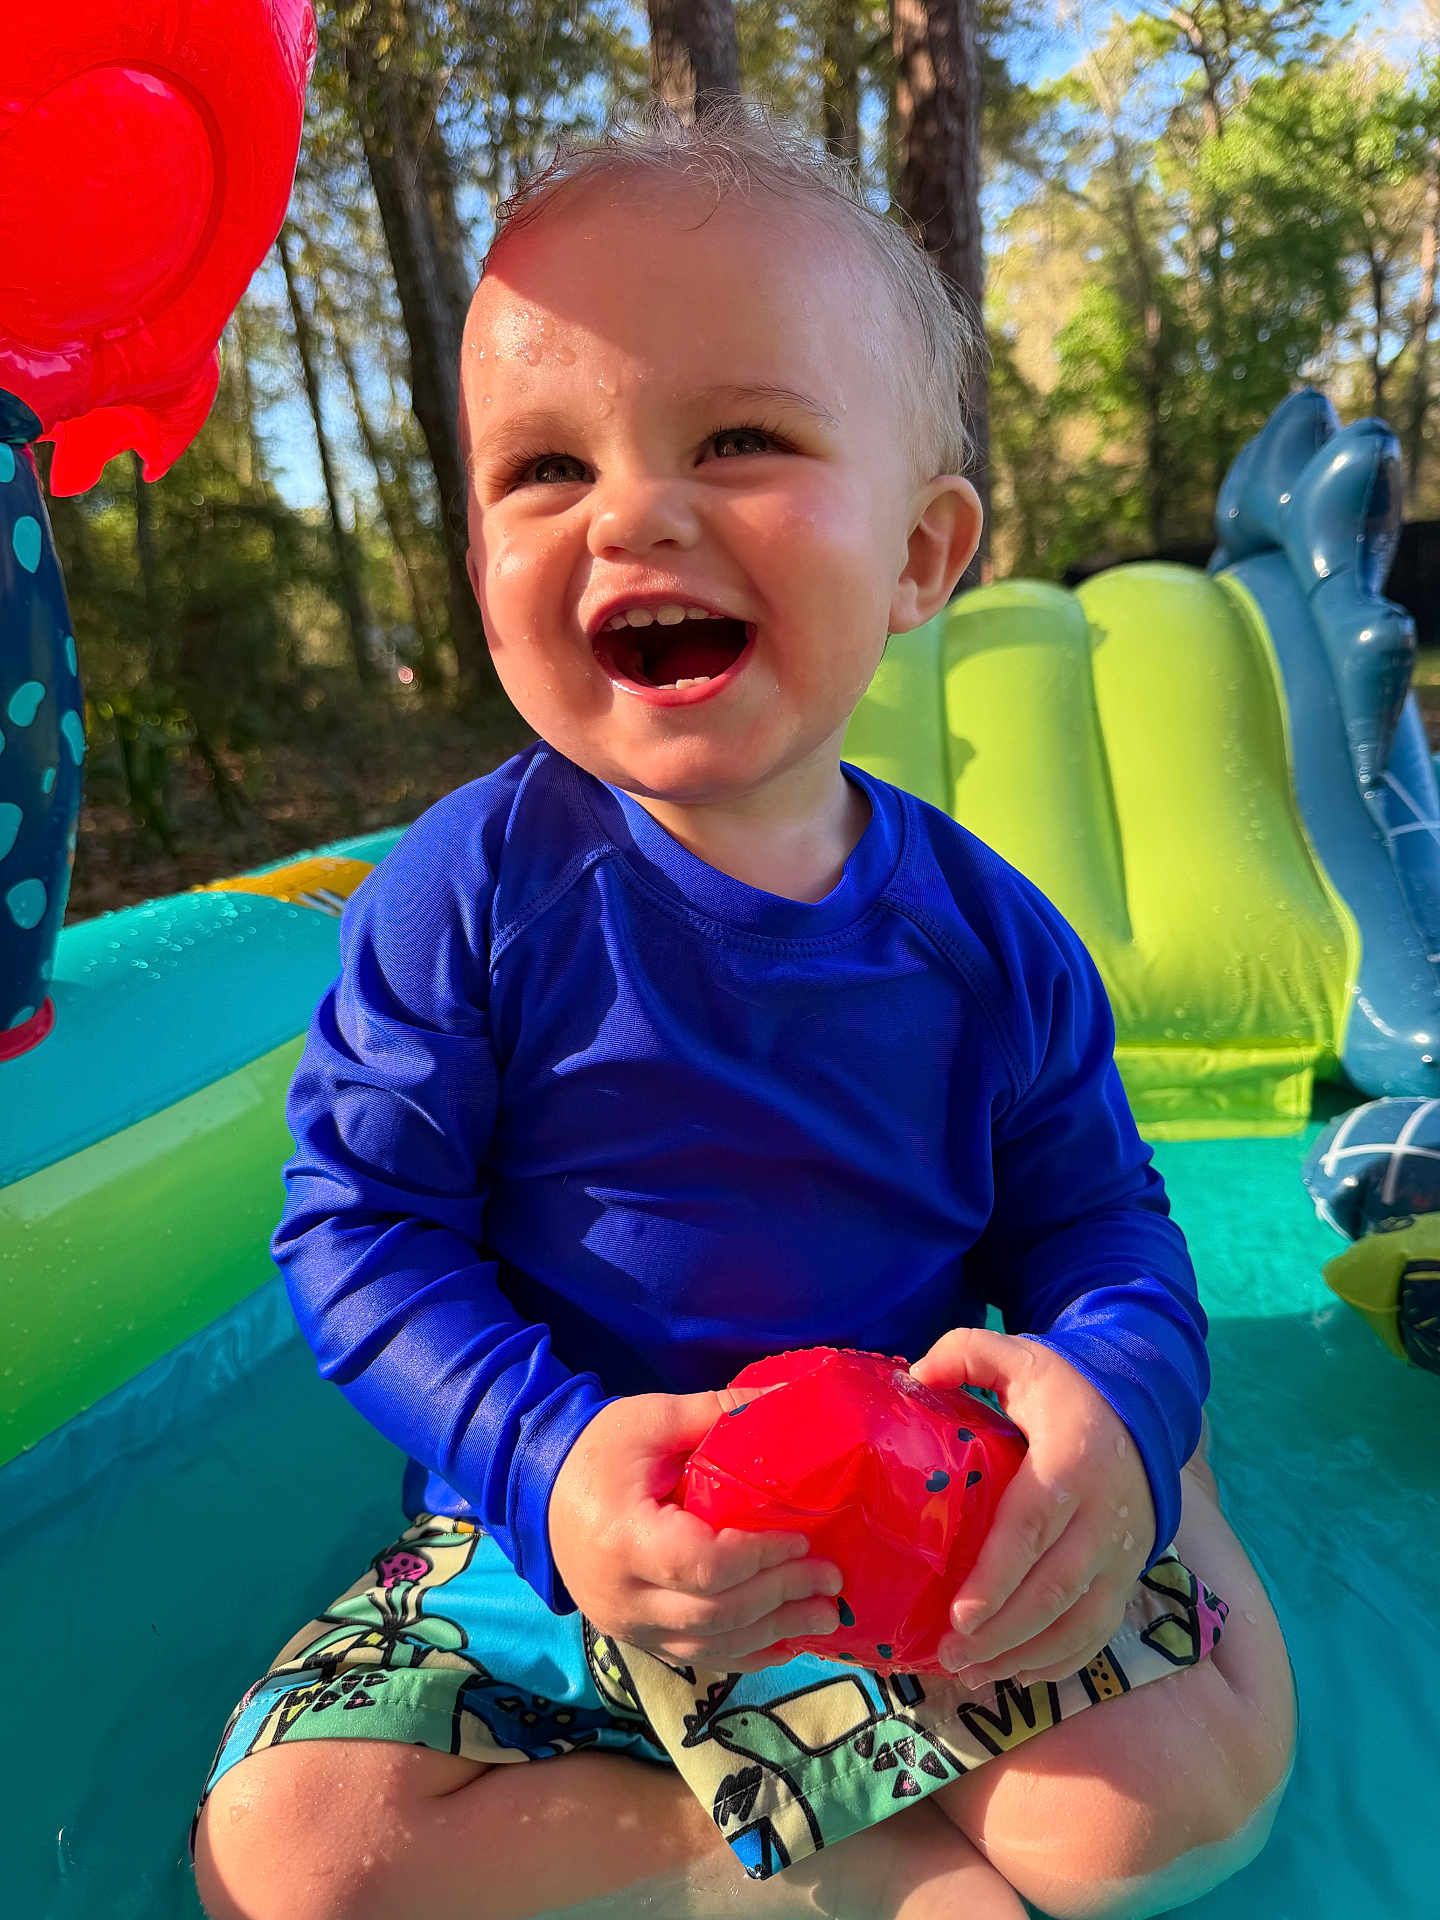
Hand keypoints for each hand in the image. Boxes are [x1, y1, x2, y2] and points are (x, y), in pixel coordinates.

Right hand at [548, 1389, 843, 1671]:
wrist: (536, 1489)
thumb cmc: (597, 1450)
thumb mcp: (651, 1419)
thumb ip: (715, 1413)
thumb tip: (786, 1395)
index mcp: (625, 1539)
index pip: (702, 1565)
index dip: (759, 1559)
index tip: (804, 1541)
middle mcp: (624, 1596)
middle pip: (714, 1614)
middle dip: (780, 1599)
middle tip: (832, 1580)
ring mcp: (628, 1626)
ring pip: (711, 1648)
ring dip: (773, 1635)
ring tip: (825, 1618)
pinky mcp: (636, 1638)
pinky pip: (699, 1659)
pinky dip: (747, 1654)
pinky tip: (787, 1642)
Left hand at [909, 1327, 1154, 1687]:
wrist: (1147, 1407)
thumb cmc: (1067, 1389)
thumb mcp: (1019, 1356)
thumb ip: (965, 1354)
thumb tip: (913, 1378)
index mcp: (1073, 1460)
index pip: (1032, 1527)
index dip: (997, 1577)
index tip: (959, 1616)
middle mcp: (1105, 1514)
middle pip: (1054, 1588)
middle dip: (1001, 1632)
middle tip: (950, 1657)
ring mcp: (1122, 1551)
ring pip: (1080, 1620)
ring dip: (1026, 1653)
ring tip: (971, 1674)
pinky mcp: (1129, 1573)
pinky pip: (1100, 1629)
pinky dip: (1063, 1660)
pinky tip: (1020, 1675)